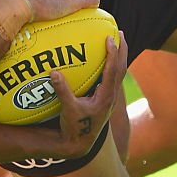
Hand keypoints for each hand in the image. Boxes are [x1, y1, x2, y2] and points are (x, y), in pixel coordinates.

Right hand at [50, 32, 127, 157]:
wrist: (80, 144)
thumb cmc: (74, 127)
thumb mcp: (68, 110)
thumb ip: (62, 91)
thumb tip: (53, 72)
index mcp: (105, 96)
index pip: (112, 71)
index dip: (112, 54)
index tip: (110, 38)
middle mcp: (110, 96)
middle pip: (122, 68)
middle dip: (122, 50)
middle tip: (121, 33)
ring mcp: (109, 98)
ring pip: (119, 73)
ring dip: (120, 56)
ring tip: (117, 41)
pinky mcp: (105, 99)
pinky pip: (112, 78)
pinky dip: (112, 65)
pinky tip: (106, 58)